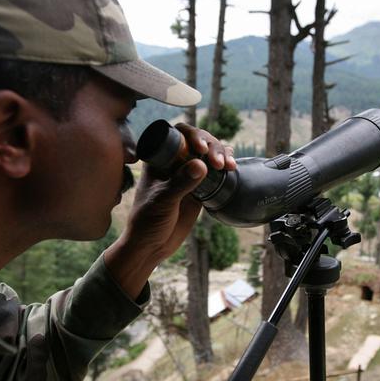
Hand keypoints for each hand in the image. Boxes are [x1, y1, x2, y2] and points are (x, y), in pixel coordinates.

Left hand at [104, 124, 235, 298]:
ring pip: (209, 154)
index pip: (177, 134)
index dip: (192, 135)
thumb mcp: (162, 201)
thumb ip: (180, 183)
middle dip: (211, 146)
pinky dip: (225, 166)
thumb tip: (201, 165)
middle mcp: (174, 162)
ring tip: (228, 166)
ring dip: (221, 154)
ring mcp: (188, 175)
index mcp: (159, 159)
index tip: (201, 148)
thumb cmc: (147, 221)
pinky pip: (216, 171)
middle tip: (218, 163)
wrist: (152, 246)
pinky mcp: (200, 188)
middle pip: (198, 141)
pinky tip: (232, 168)